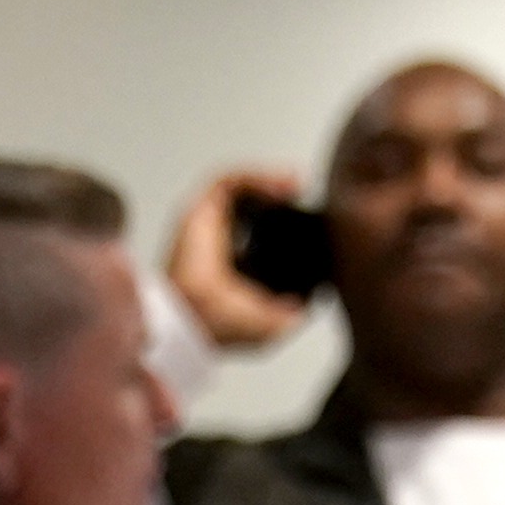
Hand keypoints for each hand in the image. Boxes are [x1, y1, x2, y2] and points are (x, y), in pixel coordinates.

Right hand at [168, 167, 316, 352]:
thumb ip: (286, 317)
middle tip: (301, 196)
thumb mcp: (268, 327)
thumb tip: (302, 309)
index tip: (308, 222)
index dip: (281, 222)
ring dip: (268, 180)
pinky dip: (256, 177)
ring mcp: (207, 225)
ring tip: (295, 185)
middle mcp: (217, 242)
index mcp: (231, 266)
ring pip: (238, 189)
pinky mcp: (200, 210)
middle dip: (275, 194)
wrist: (196, 319)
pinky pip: (228, 181)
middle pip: (247, 204)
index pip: (255, 231)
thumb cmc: (217, 325)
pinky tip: (282, 185)